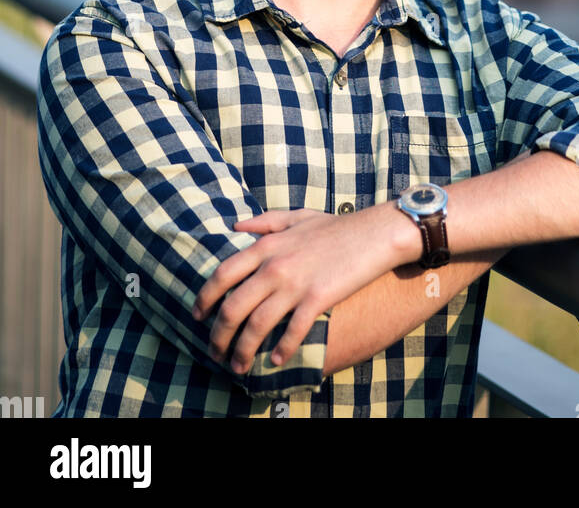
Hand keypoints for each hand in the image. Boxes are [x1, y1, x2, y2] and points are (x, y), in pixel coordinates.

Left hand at [192, 203, 405, 373]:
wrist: (374, 233)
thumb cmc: (336, 226)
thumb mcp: (296, 216)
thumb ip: (264, 222)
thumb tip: (235, 226)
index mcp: (266, 245)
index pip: (222, 275)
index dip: (205, 299)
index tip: (198, 318)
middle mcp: (274, 266)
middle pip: (233, 307)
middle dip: (218, 336)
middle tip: (215, 353)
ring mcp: (295, 284)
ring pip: (256, 326)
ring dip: (243, 351)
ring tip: (238, 367)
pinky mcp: (317, 299)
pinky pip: (292, 332)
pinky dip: (281, 350)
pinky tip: (276, 361)